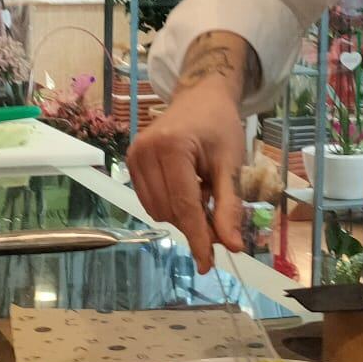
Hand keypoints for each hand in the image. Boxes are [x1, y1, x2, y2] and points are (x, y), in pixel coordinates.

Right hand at [128, 84, 246, 273]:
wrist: (201, 97)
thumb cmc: (220, 127)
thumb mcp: (232, 165)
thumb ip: (229, 206)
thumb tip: (232, 247)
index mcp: (172, 148)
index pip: (184, 205)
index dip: (198, 238)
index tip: (208, 264)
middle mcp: (145, 152)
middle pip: (169, 212)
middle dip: (193, 222)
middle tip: (217, 210)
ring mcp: (133, 157)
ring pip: (157, 211)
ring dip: (181, 212)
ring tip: (200, 188)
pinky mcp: (130, 162)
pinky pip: (149, 201)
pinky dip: (170, 203)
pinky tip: (184, 185)